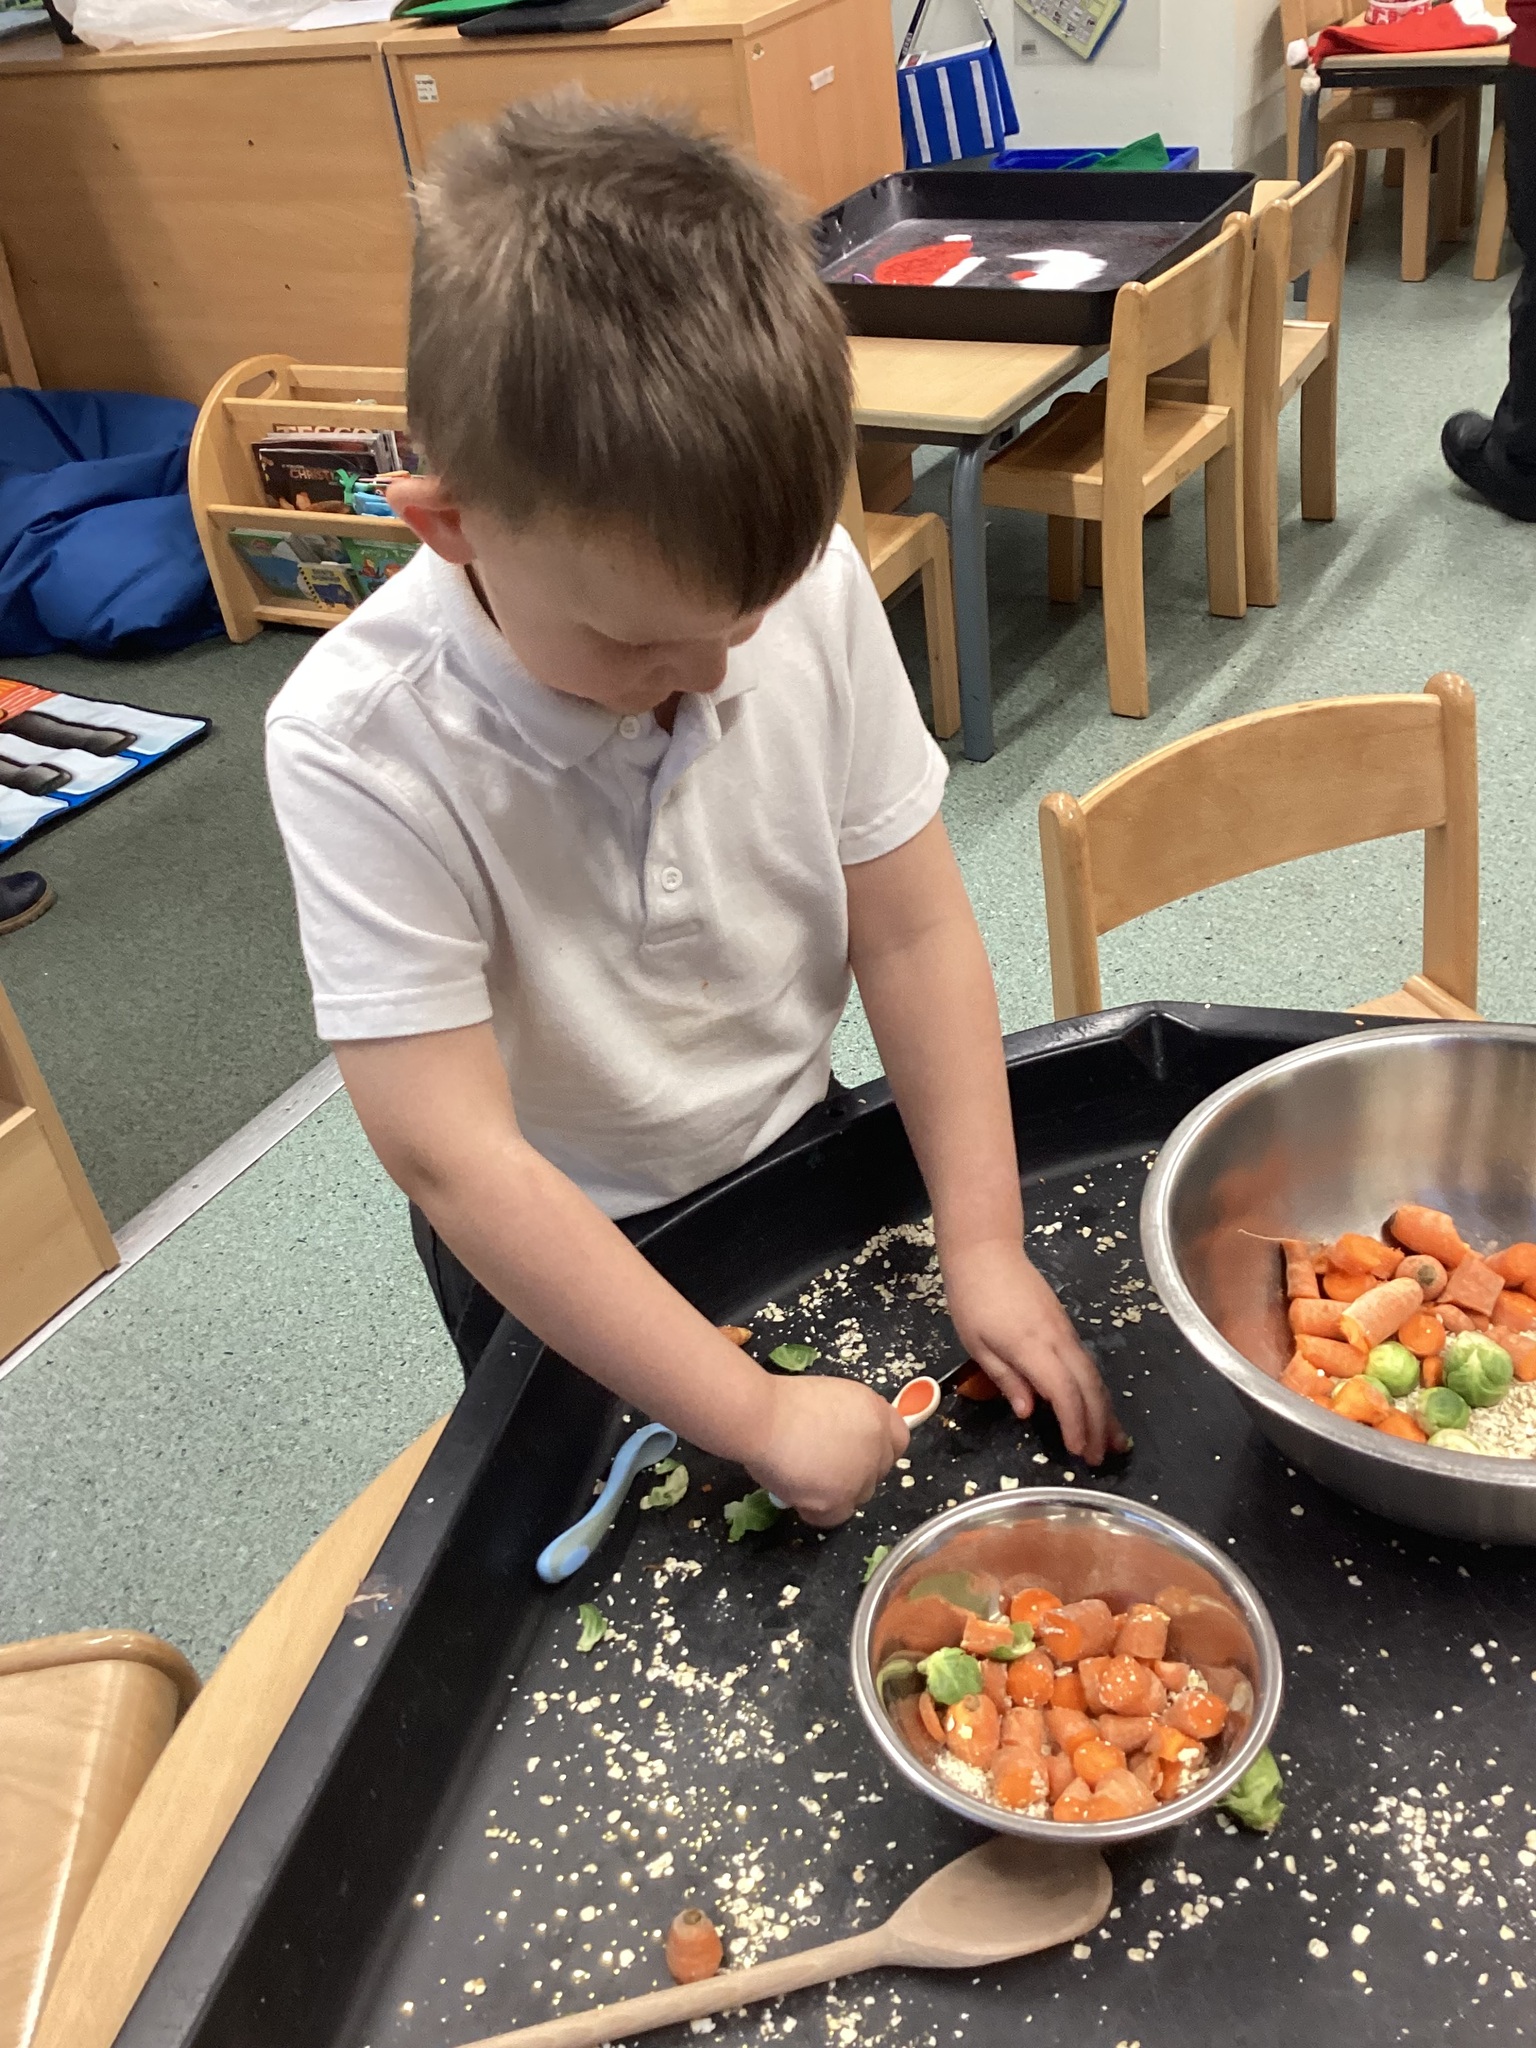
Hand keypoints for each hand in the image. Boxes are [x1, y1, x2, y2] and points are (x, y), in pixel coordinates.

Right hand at [748, 1375, 908, 1526]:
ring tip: (804, 1479)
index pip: (898, 1440)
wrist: (761, 1418)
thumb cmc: (782, 1402)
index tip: (858, 1453)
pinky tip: (797, 1495)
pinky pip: (835, 1517)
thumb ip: (850, 1421)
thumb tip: (845, 1443)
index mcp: (876, 1412)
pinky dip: (817, 1510)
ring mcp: (860, 1475)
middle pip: (878, 1472)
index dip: (879, 1449)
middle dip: (855, 1473)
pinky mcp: (839, 1500)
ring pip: (858, 1497)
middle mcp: (877, 1444)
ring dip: (837, 1493)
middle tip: (824, 1468)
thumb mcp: (831, 1400)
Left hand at [943, 1238, 1127, 1464]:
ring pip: (1093, 1375)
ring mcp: (1065, 1331)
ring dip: (1105, 1410)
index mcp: (1032, 1346)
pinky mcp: (1065, 1326)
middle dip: (1097, 1425)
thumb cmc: (972, 1299)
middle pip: (1088, 1387)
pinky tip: (1098, 1407)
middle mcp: (1057, 1340)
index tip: (1077, 1451)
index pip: (1064, 1391)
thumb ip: (1005, 1378)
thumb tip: (1029, 1412)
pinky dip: (1096, 1390)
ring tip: (1113, 1442)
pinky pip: (1086, 1364)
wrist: (986, 1252)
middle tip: (1099, 1459)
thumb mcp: (976, 1344)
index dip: (1074, 1423)